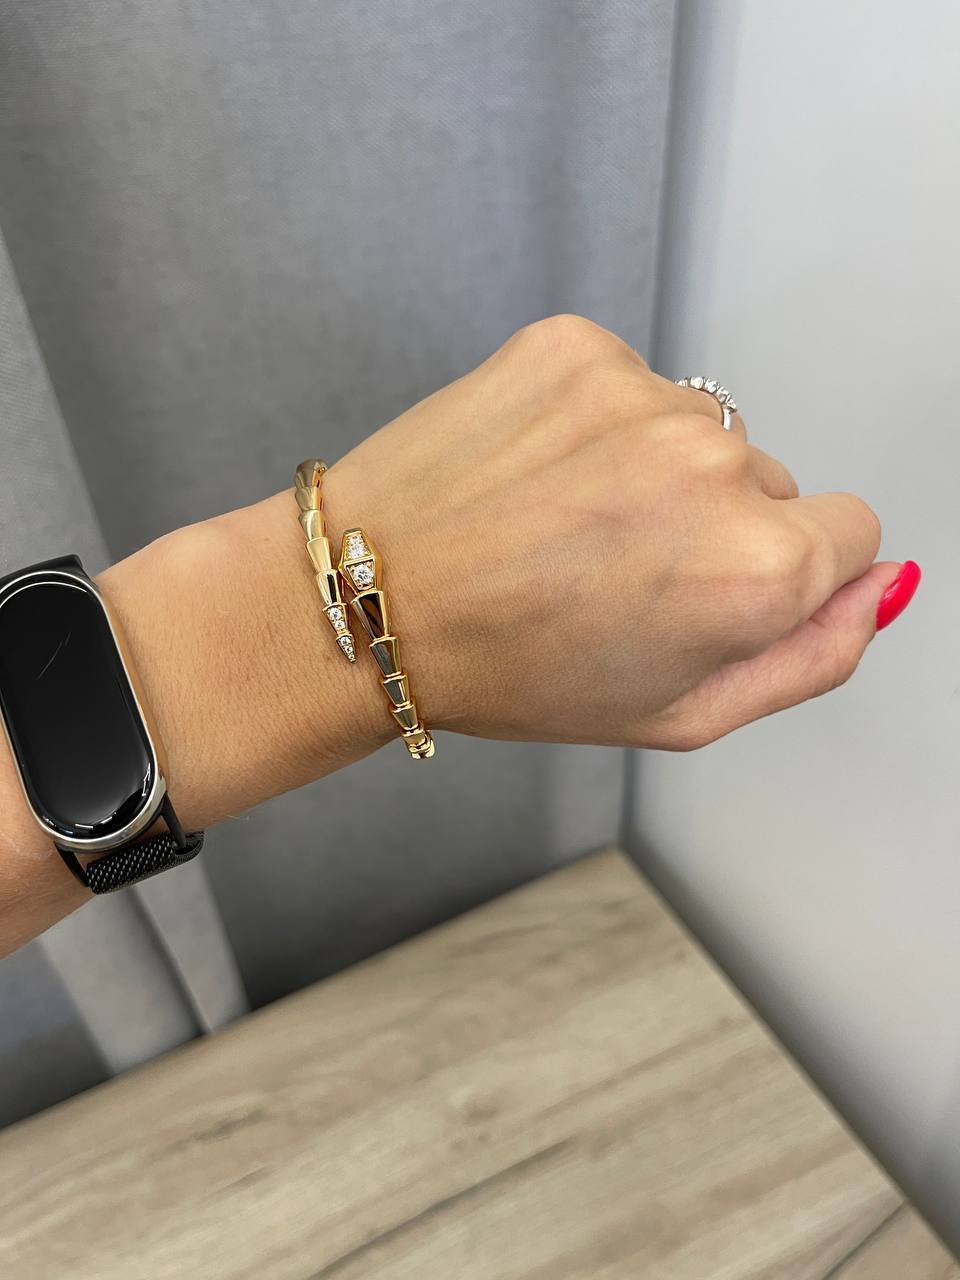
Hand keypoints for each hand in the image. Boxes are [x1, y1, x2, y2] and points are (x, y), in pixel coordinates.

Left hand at [323, 315, 908, 749]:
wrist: (373, 598)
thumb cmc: (517, 673)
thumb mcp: (682, 714)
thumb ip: (811, 655)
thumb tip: (882, 584)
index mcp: (756, 569)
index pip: (848, 533)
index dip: (779, 572)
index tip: (702, 590)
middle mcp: (714, 466)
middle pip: (771, 480)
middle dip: (712, 526)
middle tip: (612, 573)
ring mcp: (642, 396)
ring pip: (700, 430)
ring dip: (653, 472)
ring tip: (564, 524)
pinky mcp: (577, 348)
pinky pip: (633, 384)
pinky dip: (598, 425)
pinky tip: (539, 475)